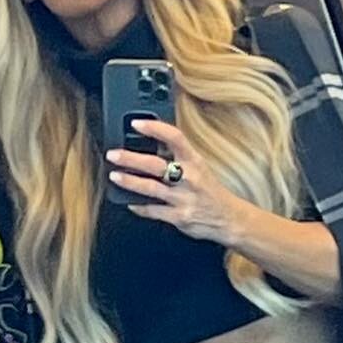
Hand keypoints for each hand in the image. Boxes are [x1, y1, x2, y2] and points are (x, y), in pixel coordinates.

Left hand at [105, 120, 246, 246]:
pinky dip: (138, 206)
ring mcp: (183, 199)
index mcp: (195, 161)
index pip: (175, 138)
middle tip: (113, 154)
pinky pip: (153, 211)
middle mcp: (189, 178)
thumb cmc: (211, 191)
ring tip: (114, 176)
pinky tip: (129, 202)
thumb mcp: (199, 167)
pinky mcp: (179, 217)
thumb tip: (153, 143)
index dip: (155, 128)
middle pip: (155, 165)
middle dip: (131, 159)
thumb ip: (178, 156)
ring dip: (129, 182)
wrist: (229, 218)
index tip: (137, 124)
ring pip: (150, 188)